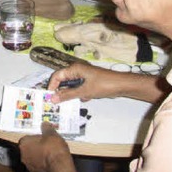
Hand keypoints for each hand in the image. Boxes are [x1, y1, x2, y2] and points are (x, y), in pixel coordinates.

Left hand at [19, 122, 70, 171]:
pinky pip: (39, 168)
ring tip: (51, 153)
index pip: (26, 138)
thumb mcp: (51, 134)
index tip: (41, 136)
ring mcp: (29, 167)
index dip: (34, 137)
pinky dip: (44, 165)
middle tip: (47, 143)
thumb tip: (45, 124)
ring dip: (40, 157)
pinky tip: (53, 162)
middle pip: (28, 149)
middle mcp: (23, 157)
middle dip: (36, 147)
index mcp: (23, 144)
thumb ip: (46, 128)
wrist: (59, 167)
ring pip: (33, 159)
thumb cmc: (53, 148)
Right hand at [49, 63, 168, 103]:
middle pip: (63, 80)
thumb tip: (52, 98)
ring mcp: (84, 76)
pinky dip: (79, 94)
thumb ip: (68, 95)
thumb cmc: (103, 85)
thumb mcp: (84, 91)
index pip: (57, 75)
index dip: (52, 86)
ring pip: (71, 85)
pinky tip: (85, 98)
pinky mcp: (89, 81)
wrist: (122, 85)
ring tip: (71, 102)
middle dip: (61, 91)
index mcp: (75, 68)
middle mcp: (78, 70)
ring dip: (71, 94)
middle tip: (57, 103)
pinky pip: (79, 88)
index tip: (49, 97)